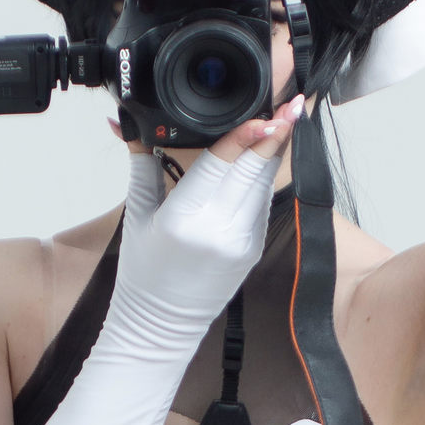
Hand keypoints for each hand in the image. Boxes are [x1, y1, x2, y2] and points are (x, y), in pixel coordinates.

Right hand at [104, 101, 303, 360]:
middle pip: (256, 169)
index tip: (267, 111)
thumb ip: (142, 163)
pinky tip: (268, 153)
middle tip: (294, 100)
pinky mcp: (253, 247)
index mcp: (186, 218)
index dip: (247, 134)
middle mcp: (220, 229)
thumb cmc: (144, 273)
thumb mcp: (138, 214)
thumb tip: (130, 125)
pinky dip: (264, 175)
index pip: (223, 164)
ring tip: (288, 114)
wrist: (161, 324)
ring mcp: (242, 241)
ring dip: (276, 149)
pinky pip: (262, 201)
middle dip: (278, 132)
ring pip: (265, 182)